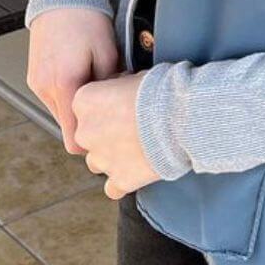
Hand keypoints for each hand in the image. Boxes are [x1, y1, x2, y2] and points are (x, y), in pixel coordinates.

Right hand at [27, 6, 122, 156]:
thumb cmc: (88, 20)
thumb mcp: (109, 53)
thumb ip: (110, 86)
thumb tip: (116, 106)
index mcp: (64, 84)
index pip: (72, 136)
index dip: (91, 142)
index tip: (108, 139)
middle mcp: (45, 87)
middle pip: (66, 126)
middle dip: (86, 121)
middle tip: (108, 107)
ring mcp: (36, 82)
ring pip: (60, 111)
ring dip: (76, 107)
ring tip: (96, 86)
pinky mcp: (34, 76)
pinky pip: (52, 97)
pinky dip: (67, 95)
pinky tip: (83, 76)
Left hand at [71, 70, 162, 198]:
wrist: (181, 117)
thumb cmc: (160, 91)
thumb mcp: (135, 76)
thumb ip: (119, 86)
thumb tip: (121, 89)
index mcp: (83, 101)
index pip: (85, 104)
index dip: (106, 104)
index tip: (124, 103)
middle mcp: (84, 132)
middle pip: (88, 135)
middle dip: (106, 133)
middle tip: (132, 126)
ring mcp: (101, 159)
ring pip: (98, 161)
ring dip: (113, 157)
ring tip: (138, 149)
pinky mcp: (120, 179)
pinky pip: (113, 188)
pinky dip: (123, 181)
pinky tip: (137, 172)